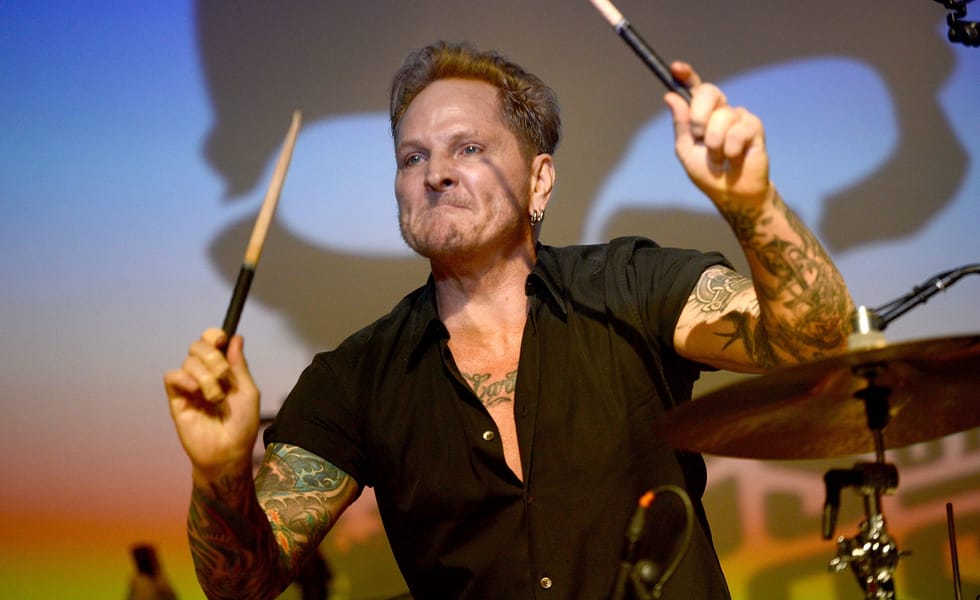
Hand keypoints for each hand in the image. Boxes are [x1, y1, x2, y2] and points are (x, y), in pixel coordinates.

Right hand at [164, 328, 259, 482]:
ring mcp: (189, 386)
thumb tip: (236, 337)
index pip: (211, 341)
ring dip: (206, 377)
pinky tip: (197, 392)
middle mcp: (204, 374)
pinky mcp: (176, 399)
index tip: (222, 341)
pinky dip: (185, 379)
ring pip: (188, 361)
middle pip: (198, 345)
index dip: (214, 335)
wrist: (228, 452)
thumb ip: (239, 365)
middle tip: (223, 376)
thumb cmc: (241, 425)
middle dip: (213, 357)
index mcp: (222, 369)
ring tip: (215, 398)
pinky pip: (172, 376)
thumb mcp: (247, 391)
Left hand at [664, 62, 771, 209]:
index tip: (676, 68)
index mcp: (702, 115)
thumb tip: (670, 96)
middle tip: (700, 136)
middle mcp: (720, 111)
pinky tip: (734, 158)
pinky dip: (730, 150)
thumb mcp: (686, 150)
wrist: (731, 193)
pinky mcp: (754, 126)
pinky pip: (737, 130)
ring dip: (715, 144)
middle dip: (699, 115)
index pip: (695, 89)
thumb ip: (680, 124)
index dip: (686, 75)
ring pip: (721, 116)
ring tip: (720, 158)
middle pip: (708, 91)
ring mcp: (738, 117)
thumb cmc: (708, 174)